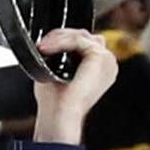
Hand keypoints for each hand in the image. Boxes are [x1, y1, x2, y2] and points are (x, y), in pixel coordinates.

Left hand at [28, 27, 118, 143]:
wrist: (59, 114)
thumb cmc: (56, 103)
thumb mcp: (55, 74)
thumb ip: (58, 57)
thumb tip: (47, 44)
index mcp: (99, 68)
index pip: (85, 43)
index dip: (64, 40)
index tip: (44, 46)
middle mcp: (106, 63)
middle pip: (85, 36)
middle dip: (60, 37)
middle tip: (42, 45)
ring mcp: (106, 59)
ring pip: (82, 35)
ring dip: (59, 38)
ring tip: (43, 47)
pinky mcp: (101, 57)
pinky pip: (79, 40)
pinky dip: (61, 42)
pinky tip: (47, 49)